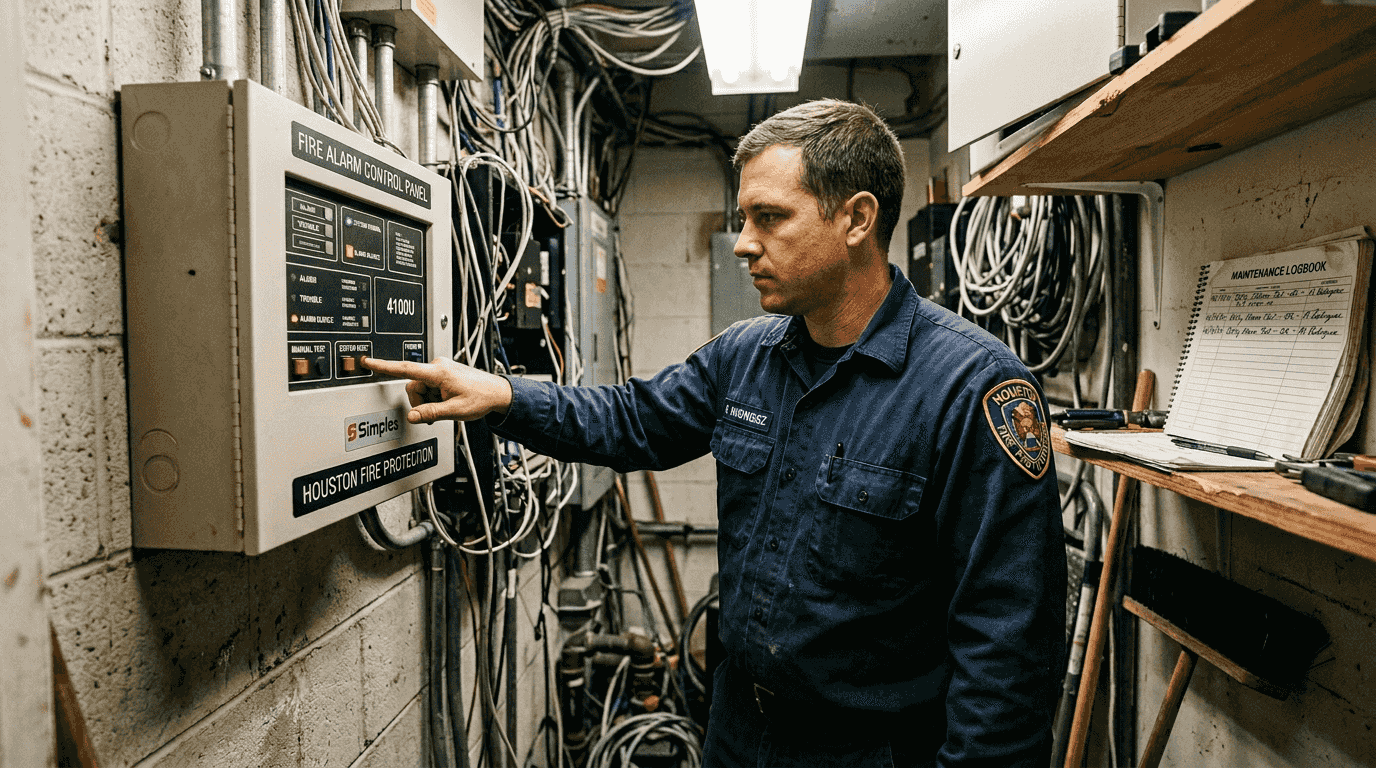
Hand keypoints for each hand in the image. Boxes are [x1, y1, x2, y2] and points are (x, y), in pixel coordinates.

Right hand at [360, 356, 512, 423]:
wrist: (497, 392)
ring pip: (421, 388)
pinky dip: (434, 397)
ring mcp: (441, 368)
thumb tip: (412, 416)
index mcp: (439, 372)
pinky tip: (446, 401)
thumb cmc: (481, 398)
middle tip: (437, 411)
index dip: (384, 366)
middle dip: (421, 401)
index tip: (368, 361)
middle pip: (413, 386)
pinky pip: (429, 386)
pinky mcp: (444, 373)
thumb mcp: (454, 411)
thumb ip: (430, 413)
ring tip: (446, 405)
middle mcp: (438, 366)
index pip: (405, 369)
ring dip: (429, 400)